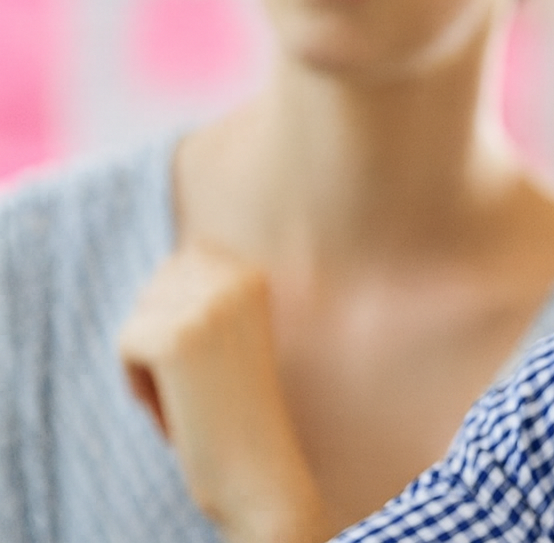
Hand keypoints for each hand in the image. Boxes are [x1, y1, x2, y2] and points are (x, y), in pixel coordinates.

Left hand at [118, 244, 328, 542]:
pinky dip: (137, 384)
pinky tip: (174, 409)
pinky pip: (125, 346)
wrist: (257, 464)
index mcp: (254, 273)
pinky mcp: (176, 339)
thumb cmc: (237, 404)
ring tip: (189, 394)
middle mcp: (236, 279)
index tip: (210, 355)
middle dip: (161, 333)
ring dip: (148, 361)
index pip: (182, 260)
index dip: (179, 310)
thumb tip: (169, 259)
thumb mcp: (232, 331)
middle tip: (199, 379)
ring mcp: (207, 306)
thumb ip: (206, 290)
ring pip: (138, 317)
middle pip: (154, 287)